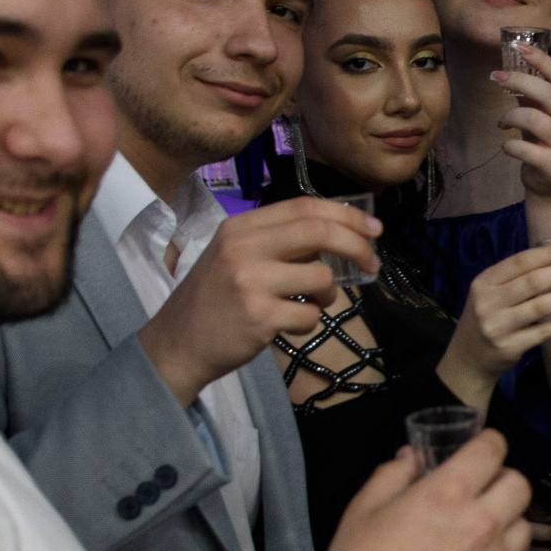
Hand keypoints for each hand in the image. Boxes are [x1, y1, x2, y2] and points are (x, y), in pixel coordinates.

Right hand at [138, 197, 382, 408]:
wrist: (177, 343)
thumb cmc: (214, 299)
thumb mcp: (234, 254)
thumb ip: (277, 240)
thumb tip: (338, 232)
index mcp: (240, 227)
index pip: (304, 207)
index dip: (346, 215)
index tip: (373, 229)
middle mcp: (243, 248)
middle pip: (319, 232)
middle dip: (356, 247)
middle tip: (371, 264)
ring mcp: (250, 282)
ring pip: (321, 278)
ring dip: (328, 295)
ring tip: (309, 304)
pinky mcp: (258, 317)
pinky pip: (310, 316)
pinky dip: (308, 323)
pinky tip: (287, 326)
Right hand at [325, 434, 532, 550]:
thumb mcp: (364, 508)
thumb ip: (393, 474)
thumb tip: (413, 457)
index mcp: (448, 493)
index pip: (492, 449)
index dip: (488, 443)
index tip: (479, 449)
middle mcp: (481, 522)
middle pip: (519, 484)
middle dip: (502, 480)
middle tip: (480, 490)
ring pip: (523, 525)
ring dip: (507, 519)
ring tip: (481, 528)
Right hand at [438, 242, 550, 404]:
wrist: (468, 358)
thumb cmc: (488, 318)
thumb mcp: (491, 293)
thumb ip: (515, 277)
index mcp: (484, 282)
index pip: (521, 261)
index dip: (550, 253)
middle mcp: (488, 302)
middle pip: (533, 281)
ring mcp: (498, 326)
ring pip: (541, 305)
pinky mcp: (510, 347)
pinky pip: (544, 332)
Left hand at [497, 46, 550, 200]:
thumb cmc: (548, 143)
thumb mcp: (545, 115)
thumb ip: (534, 94)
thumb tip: (511, 66)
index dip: (541, 60)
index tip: (518, 47)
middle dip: (521, 81)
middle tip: (497, 77)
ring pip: (535, 119)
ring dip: (510, 116)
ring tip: (502, 122)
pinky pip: (524, 148)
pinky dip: (509, 145)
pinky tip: (507, 146)